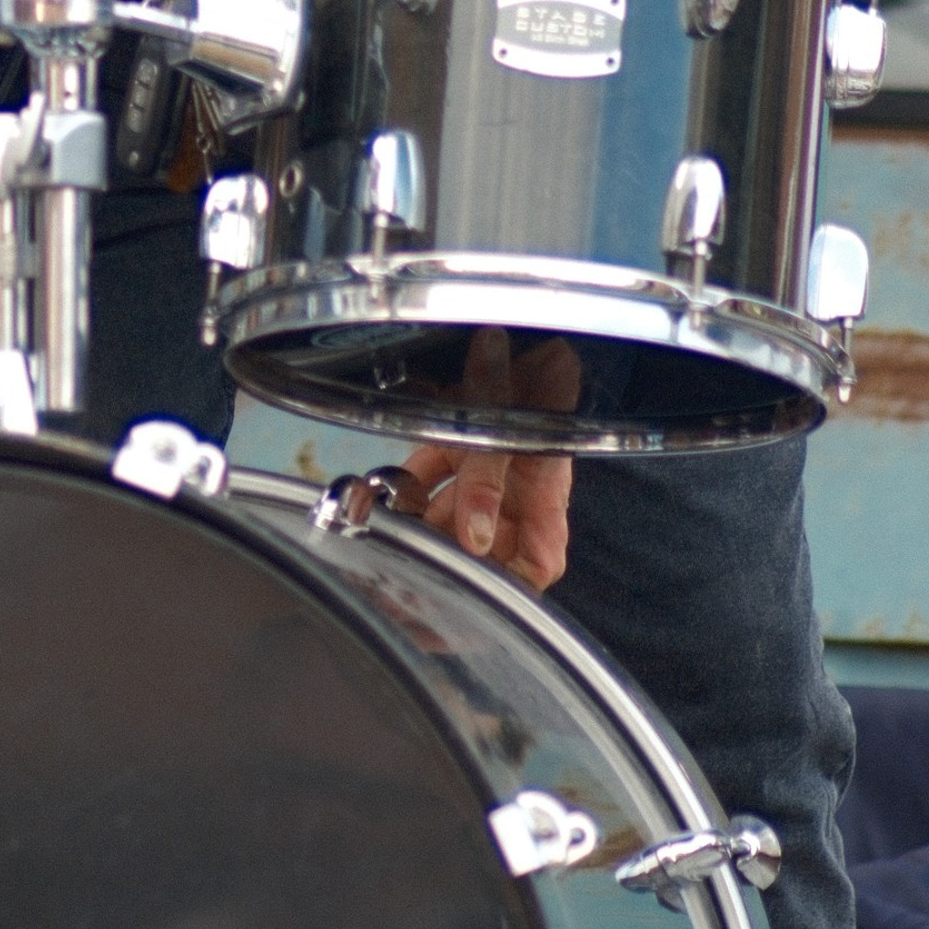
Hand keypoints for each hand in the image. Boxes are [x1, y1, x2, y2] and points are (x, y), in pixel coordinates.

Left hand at [403, 328, 578, 590]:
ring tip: (385, 527)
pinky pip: (435, 472)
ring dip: (420, 518)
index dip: (508, 591)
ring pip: (452, 510)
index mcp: (546, 496)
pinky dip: (411, 480)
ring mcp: (489, 464)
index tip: (463, 609)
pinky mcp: (462, 438)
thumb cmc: (537, 374)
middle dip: (446, 554)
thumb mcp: (512, 431)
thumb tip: (476, 539)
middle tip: (404, 570)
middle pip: (485, 542)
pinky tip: (382, 484)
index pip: (538, 565)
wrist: (529, 319)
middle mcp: (519, 488)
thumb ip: (489, 483)